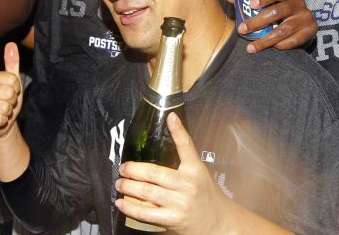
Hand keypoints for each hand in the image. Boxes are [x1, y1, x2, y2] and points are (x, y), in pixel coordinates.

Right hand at [0, 42, 22, 139]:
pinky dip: (2, 121)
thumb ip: (12, 63)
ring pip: (4, 107)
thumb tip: (11, 44)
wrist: (1, 124)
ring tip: (1, 111)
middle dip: (12, 101)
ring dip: (7, 112)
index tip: (11, 92)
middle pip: (9, 93)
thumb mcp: (13, 82)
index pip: (12, 79)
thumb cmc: (7, 100)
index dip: (16, 88)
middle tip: (6, 103)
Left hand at [114, 113, 234, 234]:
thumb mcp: (198, 172)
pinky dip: (131, 208)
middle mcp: (187, 185)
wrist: (218, 222)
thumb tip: (169, 129)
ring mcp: (180, 203)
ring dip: (128, 187)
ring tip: (120, 183)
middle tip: (123, 168)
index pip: (186, 147)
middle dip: (133, 170)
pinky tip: (122, 202)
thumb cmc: (205, 194)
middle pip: (154, 173)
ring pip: (147, 192)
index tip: (170, 117)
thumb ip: (183, 156)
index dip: (178, 131)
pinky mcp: (173, 220)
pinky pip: (147, 213)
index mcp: (194, 170)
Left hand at [222, 0, 316, 52]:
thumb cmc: (277, 11)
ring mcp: (305, 17)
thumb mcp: (266, 3)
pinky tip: (270, 48)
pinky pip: (293, 41)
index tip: (251, 4)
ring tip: (251, 47)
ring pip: (284, 29)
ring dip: (265, 39)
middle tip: (242, 29)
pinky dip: (280, 45)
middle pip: (278, 11)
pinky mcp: (310, 31)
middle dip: (258, 22)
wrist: (302, 24)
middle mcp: (298, 3)